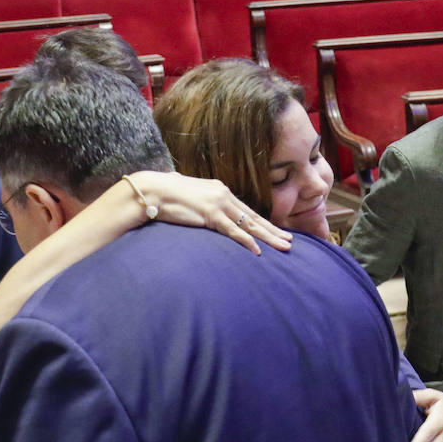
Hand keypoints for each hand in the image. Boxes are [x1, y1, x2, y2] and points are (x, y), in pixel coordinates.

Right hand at [126, 171, 291, 253]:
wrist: (152, 190)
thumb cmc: (167, 196)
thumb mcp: (193, 199)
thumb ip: (205, 206)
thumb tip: (210, 217)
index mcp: (221, 191)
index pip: (248, 210)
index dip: (265, 223)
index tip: (278, 232)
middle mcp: (224, 195)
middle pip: (254, 217)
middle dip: (274, 231)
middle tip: (290, 241)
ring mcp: (218, 204)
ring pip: (250, 224)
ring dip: (268, 237)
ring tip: (284, 247)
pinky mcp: (210, 215)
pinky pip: (233, 231)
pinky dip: (247, 242)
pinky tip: (258, 251)